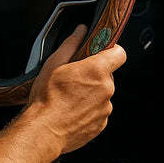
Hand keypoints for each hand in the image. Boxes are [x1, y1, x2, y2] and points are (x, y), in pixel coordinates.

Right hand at [27, 24, 125, 155]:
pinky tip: (73, 110)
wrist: (43, 132)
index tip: (101, 53)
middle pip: (108, 75)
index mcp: (97, 70)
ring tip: (71, 98)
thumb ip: (72, 43)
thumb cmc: (47, 99)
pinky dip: (89, 109)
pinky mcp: (101, 123)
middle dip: (95, 74)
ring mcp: (106, 108)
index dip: (111, 51)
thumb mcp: (54, 63)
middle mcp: (107, 88)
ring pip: (103, 93)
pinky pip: (99, 111)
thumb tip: (81, 30)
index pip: (119, 53)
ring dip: (92, 93)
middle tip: (75, 78)